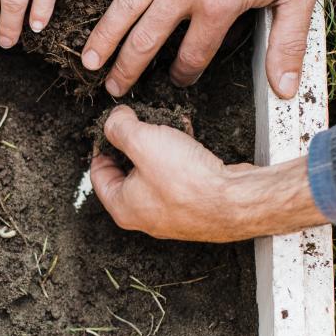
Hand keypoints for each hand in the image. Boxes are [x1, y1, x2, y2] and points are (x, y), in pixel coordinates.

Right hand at [62, 0, 322, 97]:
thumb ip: (289, 45)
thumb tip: (285, 89)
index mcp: (217, 5)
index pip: (192, 56)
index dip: (184, 75)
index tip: (179, 80)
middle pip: (145, 41)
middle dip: (126, 70)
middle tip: (112, 87)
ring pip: (123, 7)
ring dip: (103, 37)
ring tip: (87, 61)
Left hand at [90, 107, 325, 241]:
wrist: (237, 200)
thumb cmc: (187, 180)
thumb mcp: (143, 141)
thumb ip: (120, 127)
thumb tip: (113, 120)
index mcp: (123, 207)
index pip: (98, 174)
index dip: (101, 145)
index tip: (110, 126)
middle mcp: (145, 215)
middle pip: (128, 171)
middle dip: (135, 141)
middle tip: (140, 121)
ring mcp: (173, 212)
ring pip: (156, 169)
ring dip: (160, 143)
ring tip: (166, 123)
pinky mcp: (196, 204)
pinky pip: (180, 173)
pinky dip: (181, 152)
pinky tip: (188, 132)